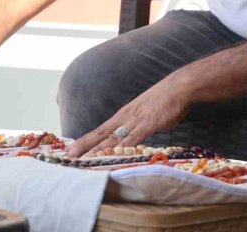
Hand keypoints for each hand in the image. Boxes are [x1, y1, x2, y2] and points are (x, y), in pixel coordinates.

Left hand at [66, 78, 189, 157]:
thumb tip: (129, 137)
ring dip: (98, 149)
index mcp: (123, 115)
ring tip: (84, 159)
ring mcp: (135, 121)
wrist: (178, 87)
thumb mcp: (144, 112)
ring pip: (112, 138)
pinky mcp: (147, 124)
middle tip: (68, 156)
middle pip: (100, 133)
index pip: (100, 129)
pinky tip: (112, 155)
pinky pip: (132, 139)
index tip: (71, 149)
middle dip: (84, 145)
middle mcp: (125, 117)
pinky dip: (121, 148)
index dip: (85, 140)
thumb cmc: (164, 100)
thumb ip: (136, 124)